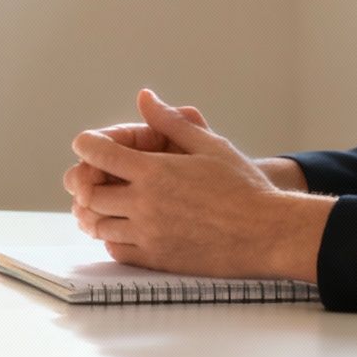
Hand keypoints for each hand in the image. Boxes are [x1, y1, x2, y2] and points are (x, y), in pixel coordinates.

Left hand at [66, 88, 329, 280]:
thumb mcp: (209, 145)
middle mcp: (144, 204)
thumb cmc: (244, 186)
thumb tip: (145, 97)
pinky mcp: (157, 259)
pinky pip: (117, 249)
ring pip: (99, 224)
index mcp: (154, 171)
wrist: (268, 233)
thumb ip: (170, 122)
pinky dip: (113, 237)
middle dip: (90, 181)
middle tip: (100, 175)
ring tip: (113, 202)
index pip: (98, 154)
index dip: (88, 145)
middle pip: (91, 192)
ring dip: (99, 211)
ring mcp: (148, 235)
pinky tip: (127, 226)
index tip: (89, 145)